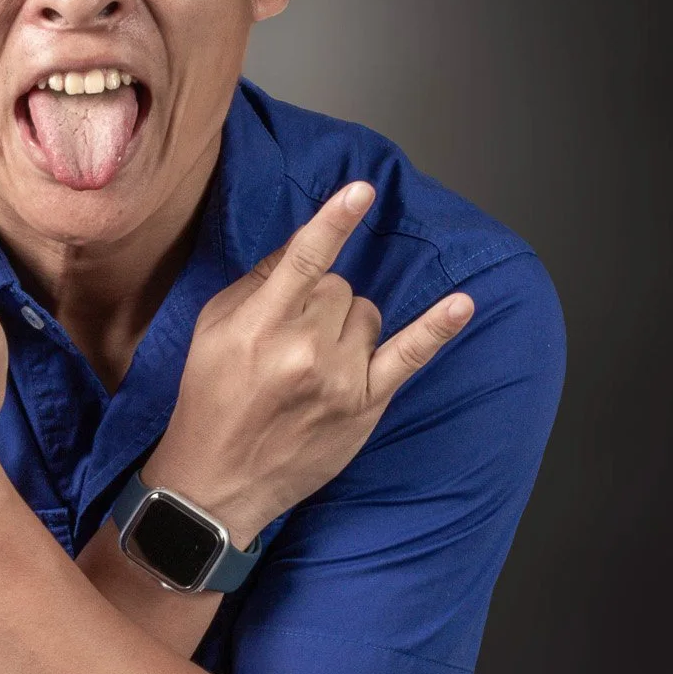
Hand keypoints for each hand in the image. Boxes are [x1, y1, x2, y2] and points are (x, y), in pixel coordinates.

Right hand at [145, 181, 473, 545]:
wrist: (217, 482)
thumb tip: (302, 251)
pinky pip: (410, 354)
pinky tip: (463, 305)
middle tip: (290, 342)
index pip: (302, 261)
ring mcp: (340, 379)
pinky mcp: (365, 404)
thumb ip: (255, 285)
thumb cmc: (209, 400)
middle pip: (340, 288)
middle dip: (320, 303)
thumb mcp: (211, 332)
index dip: (333, 222)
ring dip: (348, 326)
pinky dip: (437, 328)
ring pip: (367, 313)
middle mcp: (302, 349)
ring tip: (314, 363)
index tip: (362, 190)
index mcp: (258, 326)